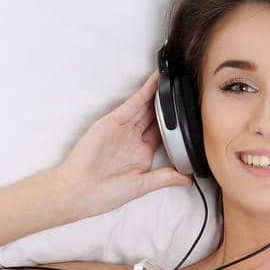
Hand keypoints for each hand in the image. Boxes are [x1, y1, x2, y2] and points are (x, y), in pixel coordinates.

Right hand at [50, 70, 195, 219]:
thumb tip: (189, 179)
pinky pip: (133, 103)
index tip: (192, 110)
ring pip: (146, 105)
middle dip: (170, 102)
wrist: (77, 191)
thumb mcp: (141, 187)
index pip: (164, 133)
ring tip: (175, 75)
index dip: (177, 122)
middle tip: (185, 85)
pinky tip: (157, 80)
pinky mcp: (113, 121)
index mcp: (142, 154)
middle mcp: (134, 138)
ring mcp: (123, 128)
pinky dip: (145, 91)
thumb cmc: (104, 193)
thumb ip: (165, 178)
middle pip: (156, 116)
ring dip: (160, 91)